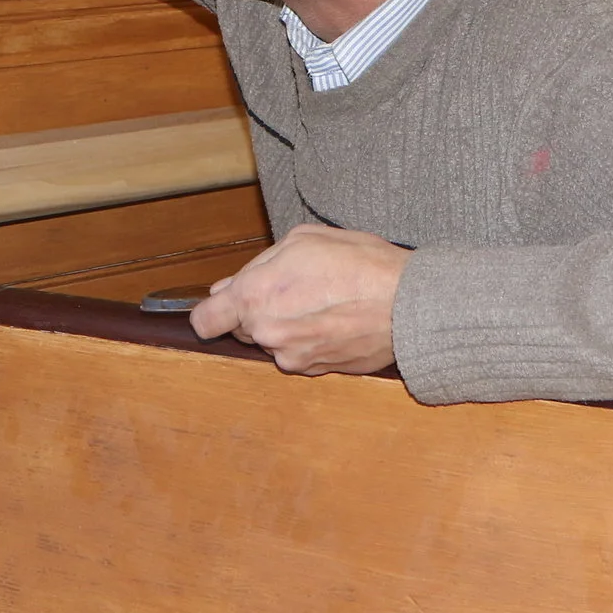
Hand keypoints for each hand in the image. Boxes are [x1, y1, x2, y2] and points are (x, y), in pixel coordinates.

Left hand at [187, 224, 406, 375]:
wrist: (408, 303)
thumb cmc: (358, 263)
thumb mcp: (301, 241)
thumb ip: (257, 265)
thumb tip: (230, 287)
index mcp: (255, 297)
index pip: (205, 321)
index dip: (211, 311)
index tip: (224, 303)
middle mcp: (267, 334)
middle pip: (240, 329)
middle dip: (255, 310)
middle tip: (289, 286)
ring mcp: (292, 357)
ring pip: (272, 342)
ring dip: (284, 325)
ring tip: (319, 300)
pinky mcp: (316, 371)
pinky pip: (299, 353)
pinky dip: (308, 339)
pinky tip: (332, 317)